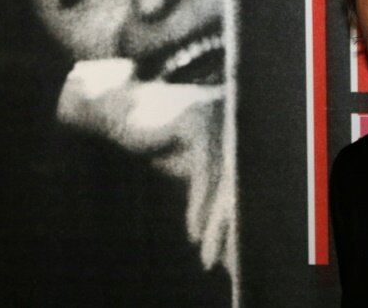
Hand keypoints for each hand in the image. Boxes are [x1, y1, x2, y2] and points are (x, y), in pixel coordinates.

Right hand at [56, 58, 233, 271]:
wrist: (124, 110)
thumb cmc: (160, 138)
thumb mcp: (190, 165)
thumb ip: (213, 184)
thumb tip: (231, 220)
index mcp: (238, 128)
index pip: (243, 177)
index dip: (235, 214)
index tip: (231, 247)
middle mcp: (234, 121)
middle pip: (237, 180)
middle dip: (229, 222)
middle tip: (221, 256)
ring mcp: (219, 118)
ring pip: (224, 179)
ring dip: (215, 221)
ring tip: (208, 250)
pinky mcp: (198, 123)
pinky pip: (206, 171)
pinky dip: (200, 204)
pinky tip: (194, 228)